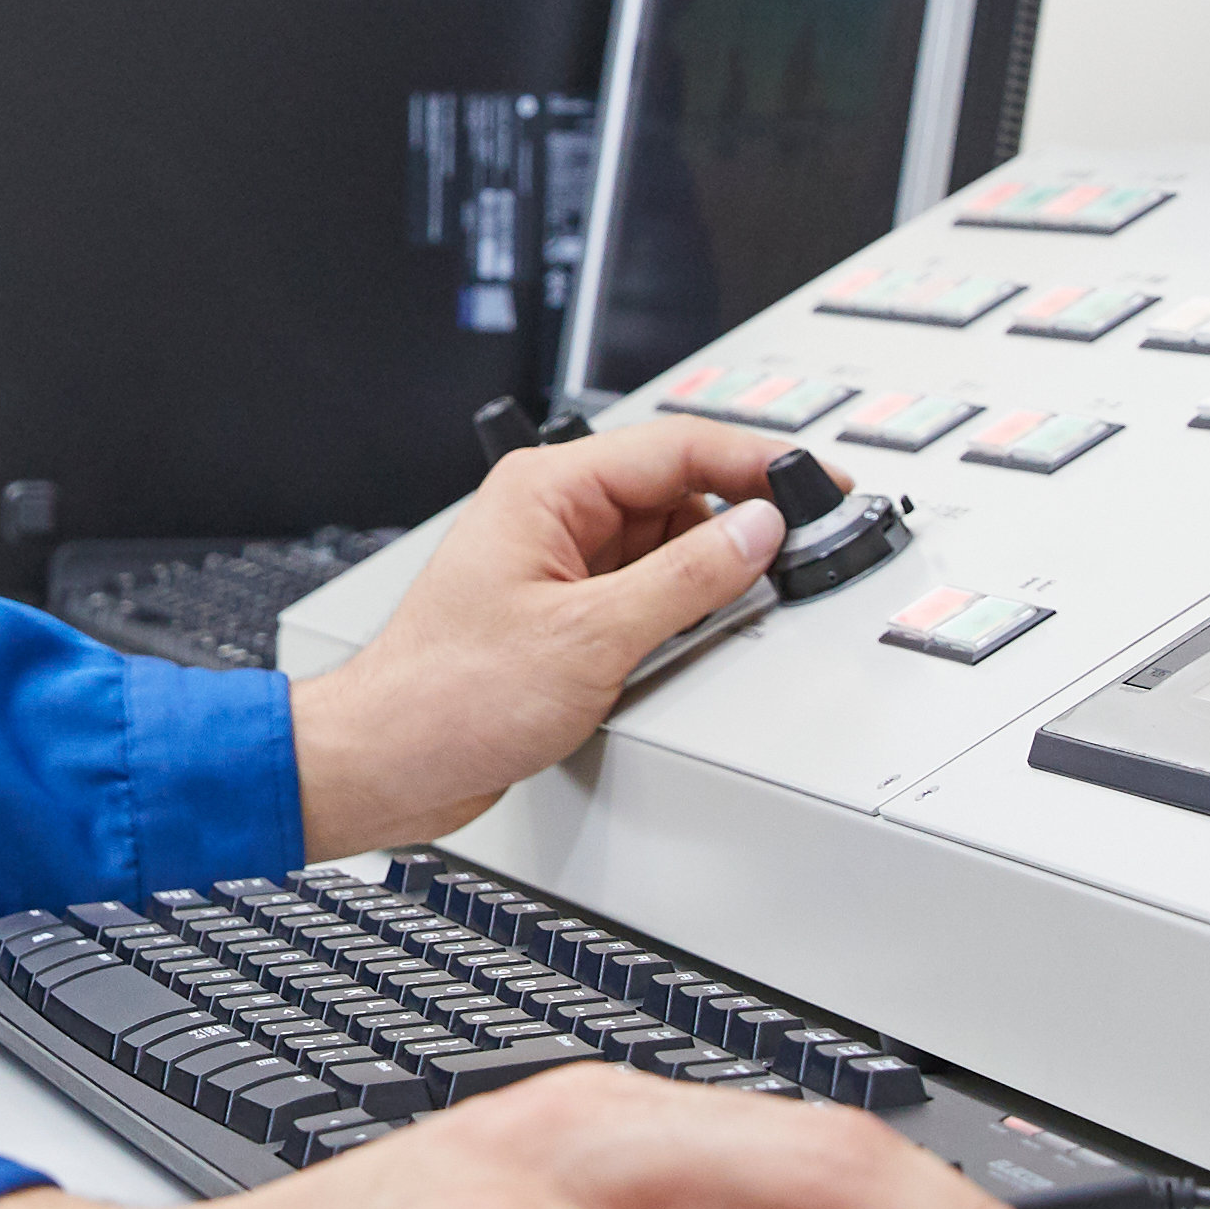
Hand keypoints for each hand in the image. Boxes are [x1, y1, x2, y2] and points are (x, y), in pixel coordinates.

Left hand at [283, 421, 791, 858]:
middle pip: (677, 493)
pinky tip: (691, 639)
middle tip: (800, 553)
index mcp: (547, 488)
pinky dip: (679, 610)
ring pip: (666, 545)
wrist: (390, 761)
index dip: (758, 460)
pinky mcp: (563, 613)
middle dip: (737, 524)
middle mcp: (551, 515)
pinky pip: (644, 591)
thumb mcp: (592, 637)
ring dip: (706, 575)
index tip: (819, 478)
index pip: (676, 447)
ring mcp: (558, 564)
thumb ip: (688, 579)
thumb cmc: (449, 695)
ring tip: (738, 609)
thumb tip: (758, 532)